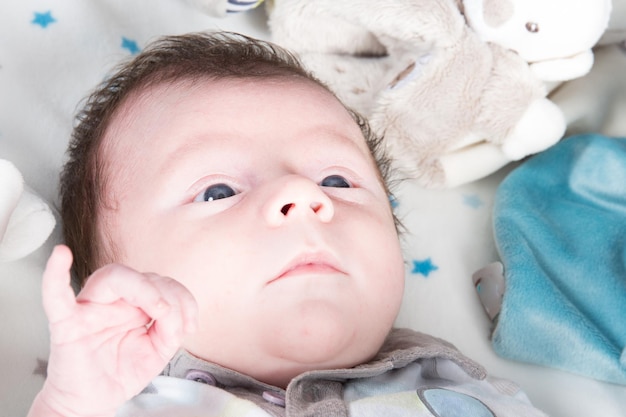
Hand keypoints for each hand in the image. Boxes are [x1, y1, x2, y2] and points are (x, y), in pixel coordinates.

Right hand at [29, 245, 197, 416]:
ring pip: (111, 277)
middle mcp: (112, 300)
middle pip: (139, 276)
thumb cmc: (121, 371)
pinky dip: (54, 276)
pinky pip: (56, 297)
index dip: (183, 298)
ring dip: (142, 288)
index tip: (191, 326)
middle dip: (164, 292)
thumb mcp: (158, 350)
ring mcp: (89, 310)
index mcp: (134, 303)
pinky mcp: (65, 325)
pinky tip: (60, 256)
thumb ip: (170, 330)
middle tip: (169, 316)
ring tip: (157, 310)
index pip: (161, 283)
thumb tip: (175, 316)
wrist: (93, 401)